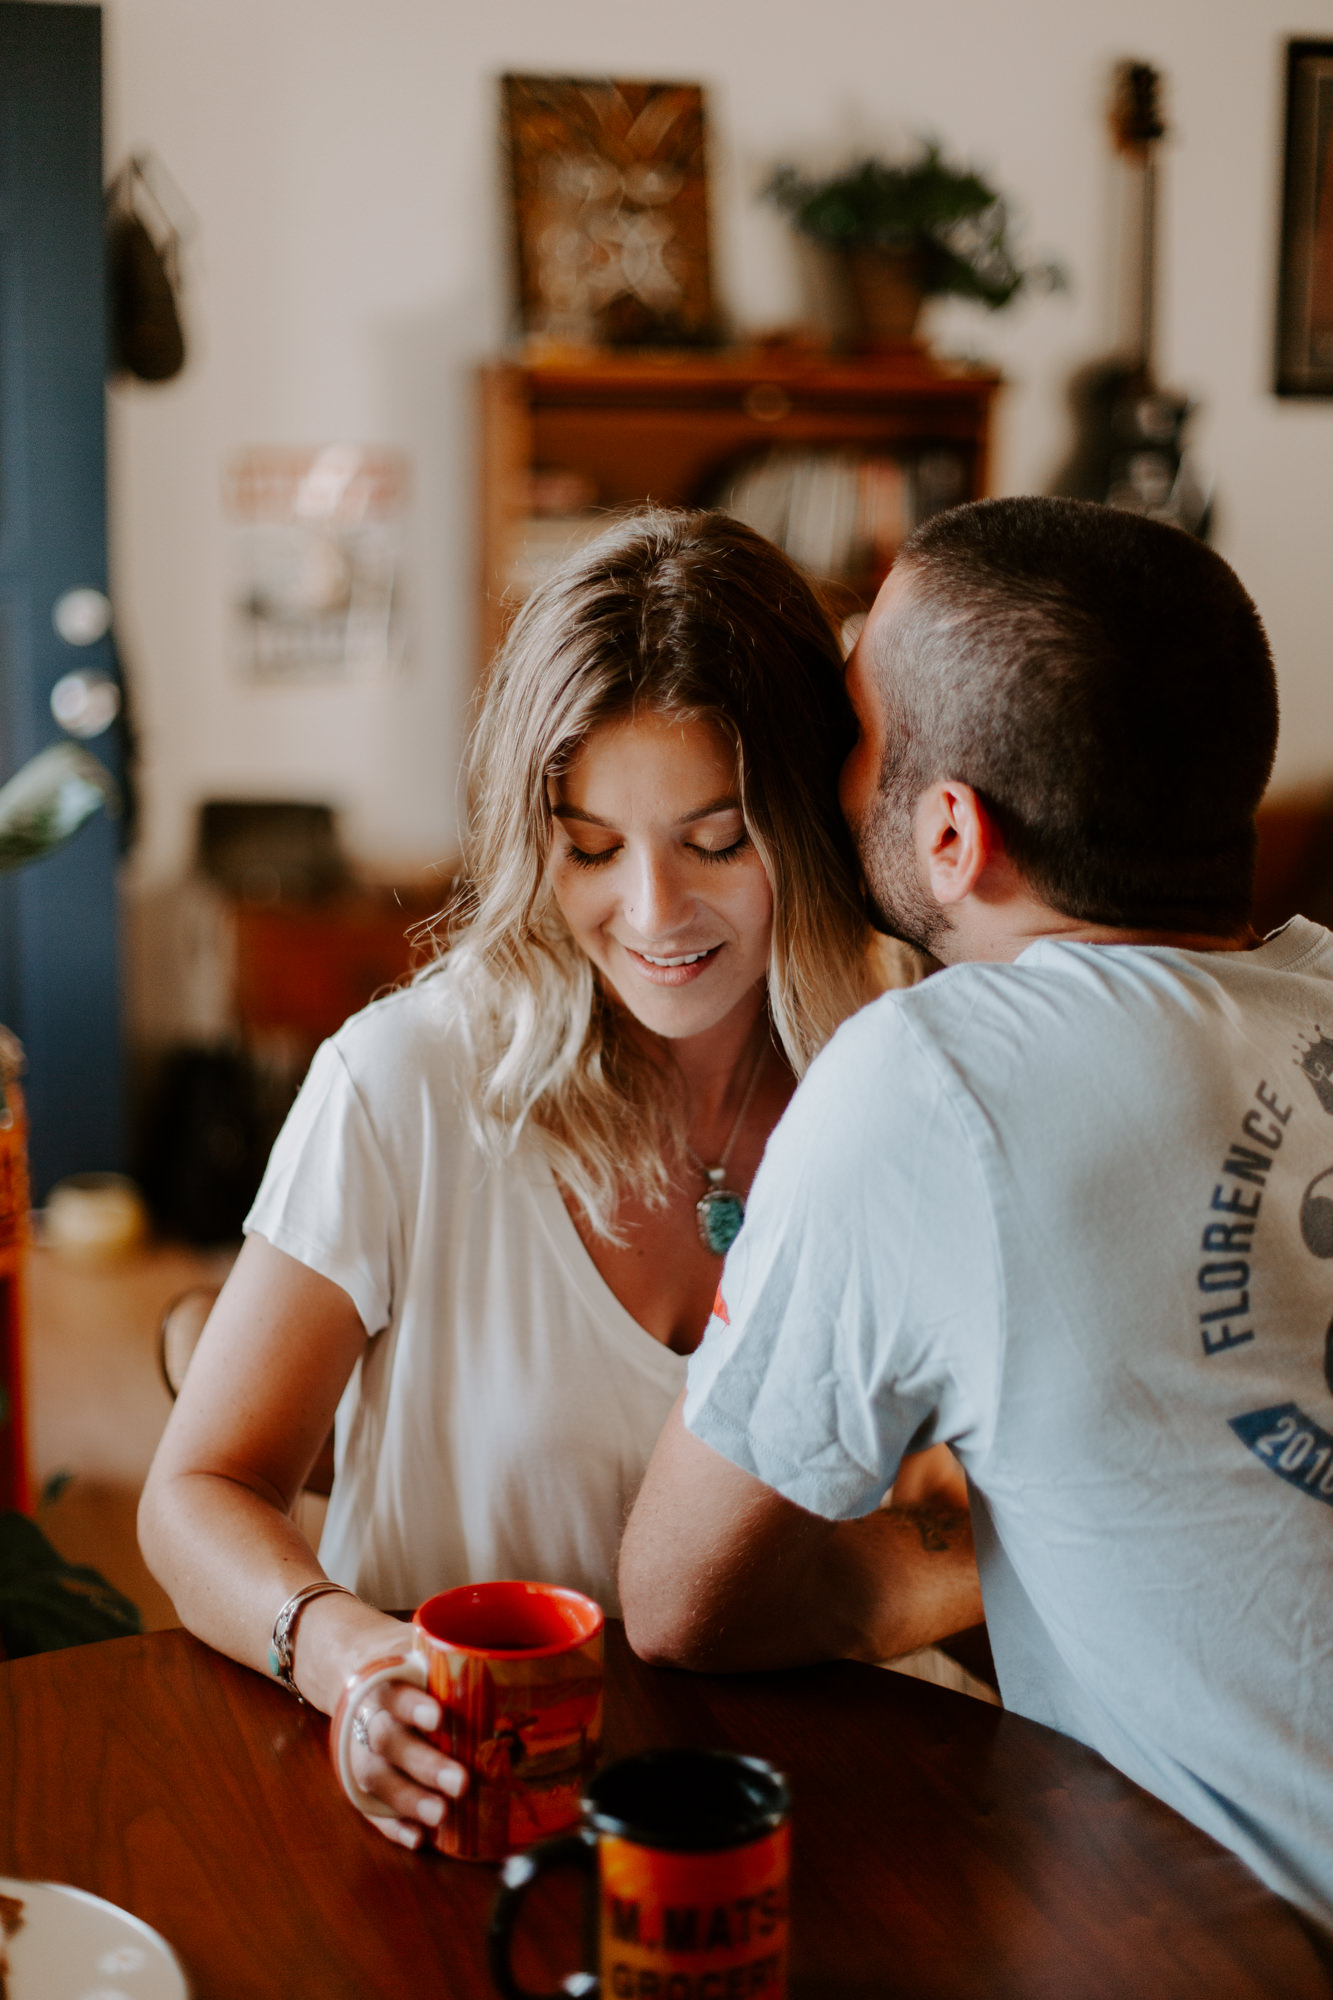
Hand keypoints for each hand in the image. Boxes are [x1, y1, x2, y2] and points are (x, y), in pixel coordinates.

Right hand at [346, 1680, 468, 1850]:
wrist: (366, 1695)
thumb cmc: (414, 1682)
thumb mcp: (425, 1667)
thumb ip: (455, 1673)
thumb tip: (515, 1669)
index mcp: (385, 1689)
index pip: (395, 1695)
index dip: (413, 1707)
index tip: (440, 1718)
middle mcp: (368, 1724)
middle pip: (388, 1741)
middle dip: (424, 1764)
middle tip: (461, 1782)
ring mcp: (361, 1759)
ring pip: (377, 1779)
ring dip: (409, 1799)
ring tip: (441, 1814)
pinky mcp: (362, 1791)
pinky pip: (372, 1811)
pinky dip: (394, 1827)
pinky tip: (418, 1838)